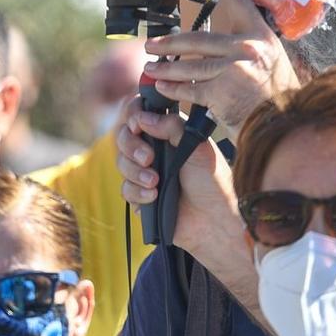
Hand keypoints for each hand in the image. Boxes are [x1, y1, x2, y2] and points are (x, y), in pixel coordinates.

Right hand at [116, 98, 246, 264]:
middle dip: (131, 147)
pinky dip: (137, 193)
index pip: (139, 117)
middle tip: (149, 158)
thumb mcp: (197, 146)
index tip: (138, 125)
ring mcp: (146, 174)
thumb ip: (171, 126)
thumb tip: (143, 117)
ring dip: (135, 173)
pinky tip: (153, 197)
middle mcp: (155, 152)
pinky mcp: (141, 197)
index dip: (133, 117)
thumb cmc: (212, 181)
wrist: (213, 219)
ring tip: (156, 182)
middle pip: (123, 138)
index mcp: (168, 135)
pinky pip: (126, 190)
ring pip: (122, 165)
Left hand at [139, 0, 299, 130]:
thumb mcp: (267, 62)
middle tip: (151, 44)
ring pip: (190, 65)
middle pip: (198, 40)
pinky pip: (190, 89)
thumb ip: (242, 47)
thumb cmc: (272, 97)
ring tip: (150, 69)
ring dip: (165, 69)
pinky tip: (162, 89)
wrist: (282, 126)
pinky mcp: (222, 91)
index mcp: (260, 35)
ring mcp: (235, 69)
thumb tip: (211, 42)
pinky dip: (174, 90)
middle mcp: (248, 47)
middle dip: (170, 43)